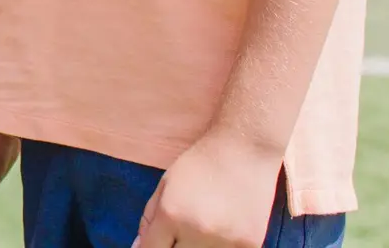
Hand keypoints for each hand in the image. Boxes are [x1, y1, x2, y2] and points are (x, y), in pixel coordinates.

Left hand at [134, 132, 280, 247]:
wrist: (245, 150)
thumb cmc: (200, 164)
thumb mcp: (165, 185)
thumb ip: (149, 219)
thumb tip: (138, 246)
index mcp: (171, 214)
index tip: (155, 244)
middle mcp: (197, 231)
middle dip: (173, 247)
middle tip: (179, 234)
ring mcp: (226, 241)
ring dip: (197, 247)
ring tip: (203, 227)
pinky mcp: (251, 245)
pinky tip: (222, 232)